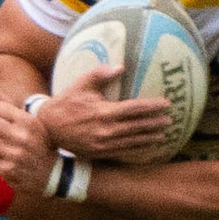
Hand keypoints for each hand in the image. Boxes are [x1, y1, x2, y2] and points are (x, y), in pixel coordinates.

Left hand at [0, 99, 62, 193]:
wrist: (53, 175)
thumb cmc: (39, 143)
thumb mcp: (29, 122)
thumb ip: (9, 104)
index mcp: (29, 121)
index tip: (6, 122)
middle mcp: (23, 136)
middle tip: (2, 136)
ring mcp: (16, 154)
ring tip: (5, 150)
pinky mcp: (10, 170)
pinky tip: (7, 163)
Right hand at [38, 65, 174, 160]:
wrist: (48, 129)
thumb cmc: (66, 103)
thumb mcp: (81, 85)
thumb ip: (100, 75)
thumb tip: (120, 67)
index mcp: (104, 112)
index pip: (135, 109)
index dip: (152, 106)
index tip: (166, 103)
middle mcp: (106, 130)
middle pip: (137, 126)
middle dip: (155, 123)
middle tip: (170, 119)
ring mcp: (104, 144)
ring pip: (133, 141)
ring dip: (150, 137)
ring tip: (163, 134)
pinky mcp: (100, 153)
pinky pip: (124, 151)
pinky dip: (137, 148)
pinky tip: (147, 145)